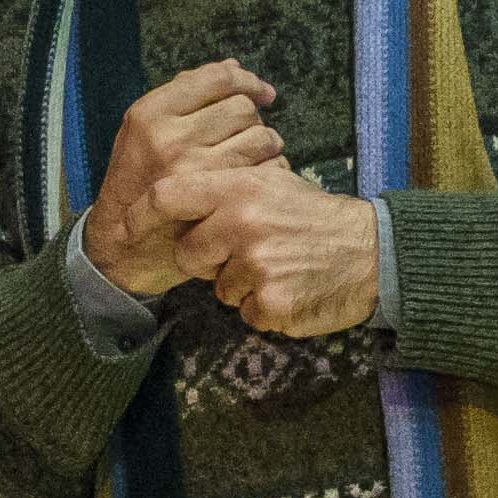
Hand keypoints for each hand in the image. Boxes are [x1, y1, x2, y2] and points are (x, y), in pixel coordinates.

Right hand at [80, 63, 282, 297]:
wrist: (122, 246)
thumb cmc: (139, 182)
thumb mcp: (144, 132)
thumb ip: (184, 96)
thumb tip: (234, 67)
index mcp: (150, 113)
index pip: (216, 78)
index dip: (247, 80)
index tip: (260, 92)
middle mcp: (170, 137)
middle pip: (243, 107)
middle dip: (253, 118)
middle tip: (246, 134)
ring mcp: (194, 169)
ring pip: (261, 136)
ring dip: (267, 144)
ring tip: (254, 157)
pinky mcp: (216, 198)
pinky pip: (267, 169)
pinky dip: (272, 171)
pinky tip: (258, 179)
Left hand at [159, 163, 385, 338]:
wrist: (371, 254)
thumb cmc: (316, 217)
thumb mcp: (275, 183)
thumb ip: (229, 185)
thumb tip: (176, 192)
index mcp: (240, 188)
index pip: (169, 196)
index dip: (141, 213)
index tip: (125, 227)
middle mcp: (242, 224)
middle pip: (190, 254)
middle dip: (209, 259)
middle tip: (246, 252)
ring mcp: (256, 266)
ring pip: (218, 288)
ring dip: (241, 285)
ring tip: (279, 268)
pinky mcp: (270, 303)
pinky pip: (245, 313)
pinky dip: (263, 308)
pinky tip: (290, 289)